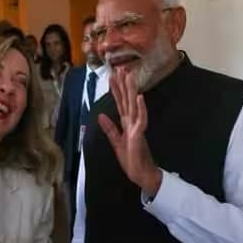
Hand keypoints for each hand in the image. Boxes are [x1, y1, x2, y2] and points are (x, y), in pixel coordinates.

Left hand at [98, 70, 161, 196]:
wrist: (141, 174)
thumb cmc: (131, 160)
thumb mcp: (116, 143)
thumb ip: (109, 129)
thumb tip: (101, 115)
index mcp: (126, 124)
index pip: (120, 104)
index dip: (116, 90)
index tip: (112, 77)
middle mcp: (132, 122)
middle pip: (127, 100)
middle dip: (124, 85)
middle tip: (121, 68)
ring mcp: (137, 127)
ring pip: (133, 105)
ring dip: (132, 91)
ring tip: (129, 76)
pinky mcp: (139, 135)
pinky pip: (141, 119)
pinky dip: (140, 108)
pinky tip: (140, 97)